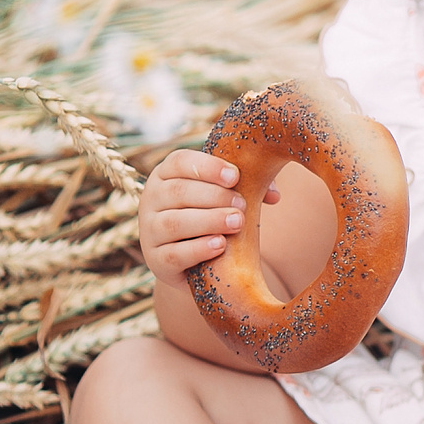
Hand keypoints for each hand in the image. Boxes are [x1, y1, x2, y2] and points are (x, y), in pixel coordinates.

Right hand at [139, 148, 279, 286]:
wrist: (193, 261)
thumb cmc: (212, 215)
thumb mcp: (224, 196)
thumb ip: (248, 187)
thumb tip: (274, 195)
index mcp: (166, 175)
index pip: (179, 161)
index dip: (208, 167)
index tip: (235, 176)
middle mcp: (151, 200)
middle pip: (178, 192)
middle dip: (215, 196)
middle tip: (242, 205)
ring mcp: (149, 231)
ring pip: (174, 223)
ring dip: (209, 221)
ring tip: (237, 222)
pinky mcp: (155, 261)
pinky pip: (173, 254)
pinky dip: (198, 249)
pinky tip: (220, 245)